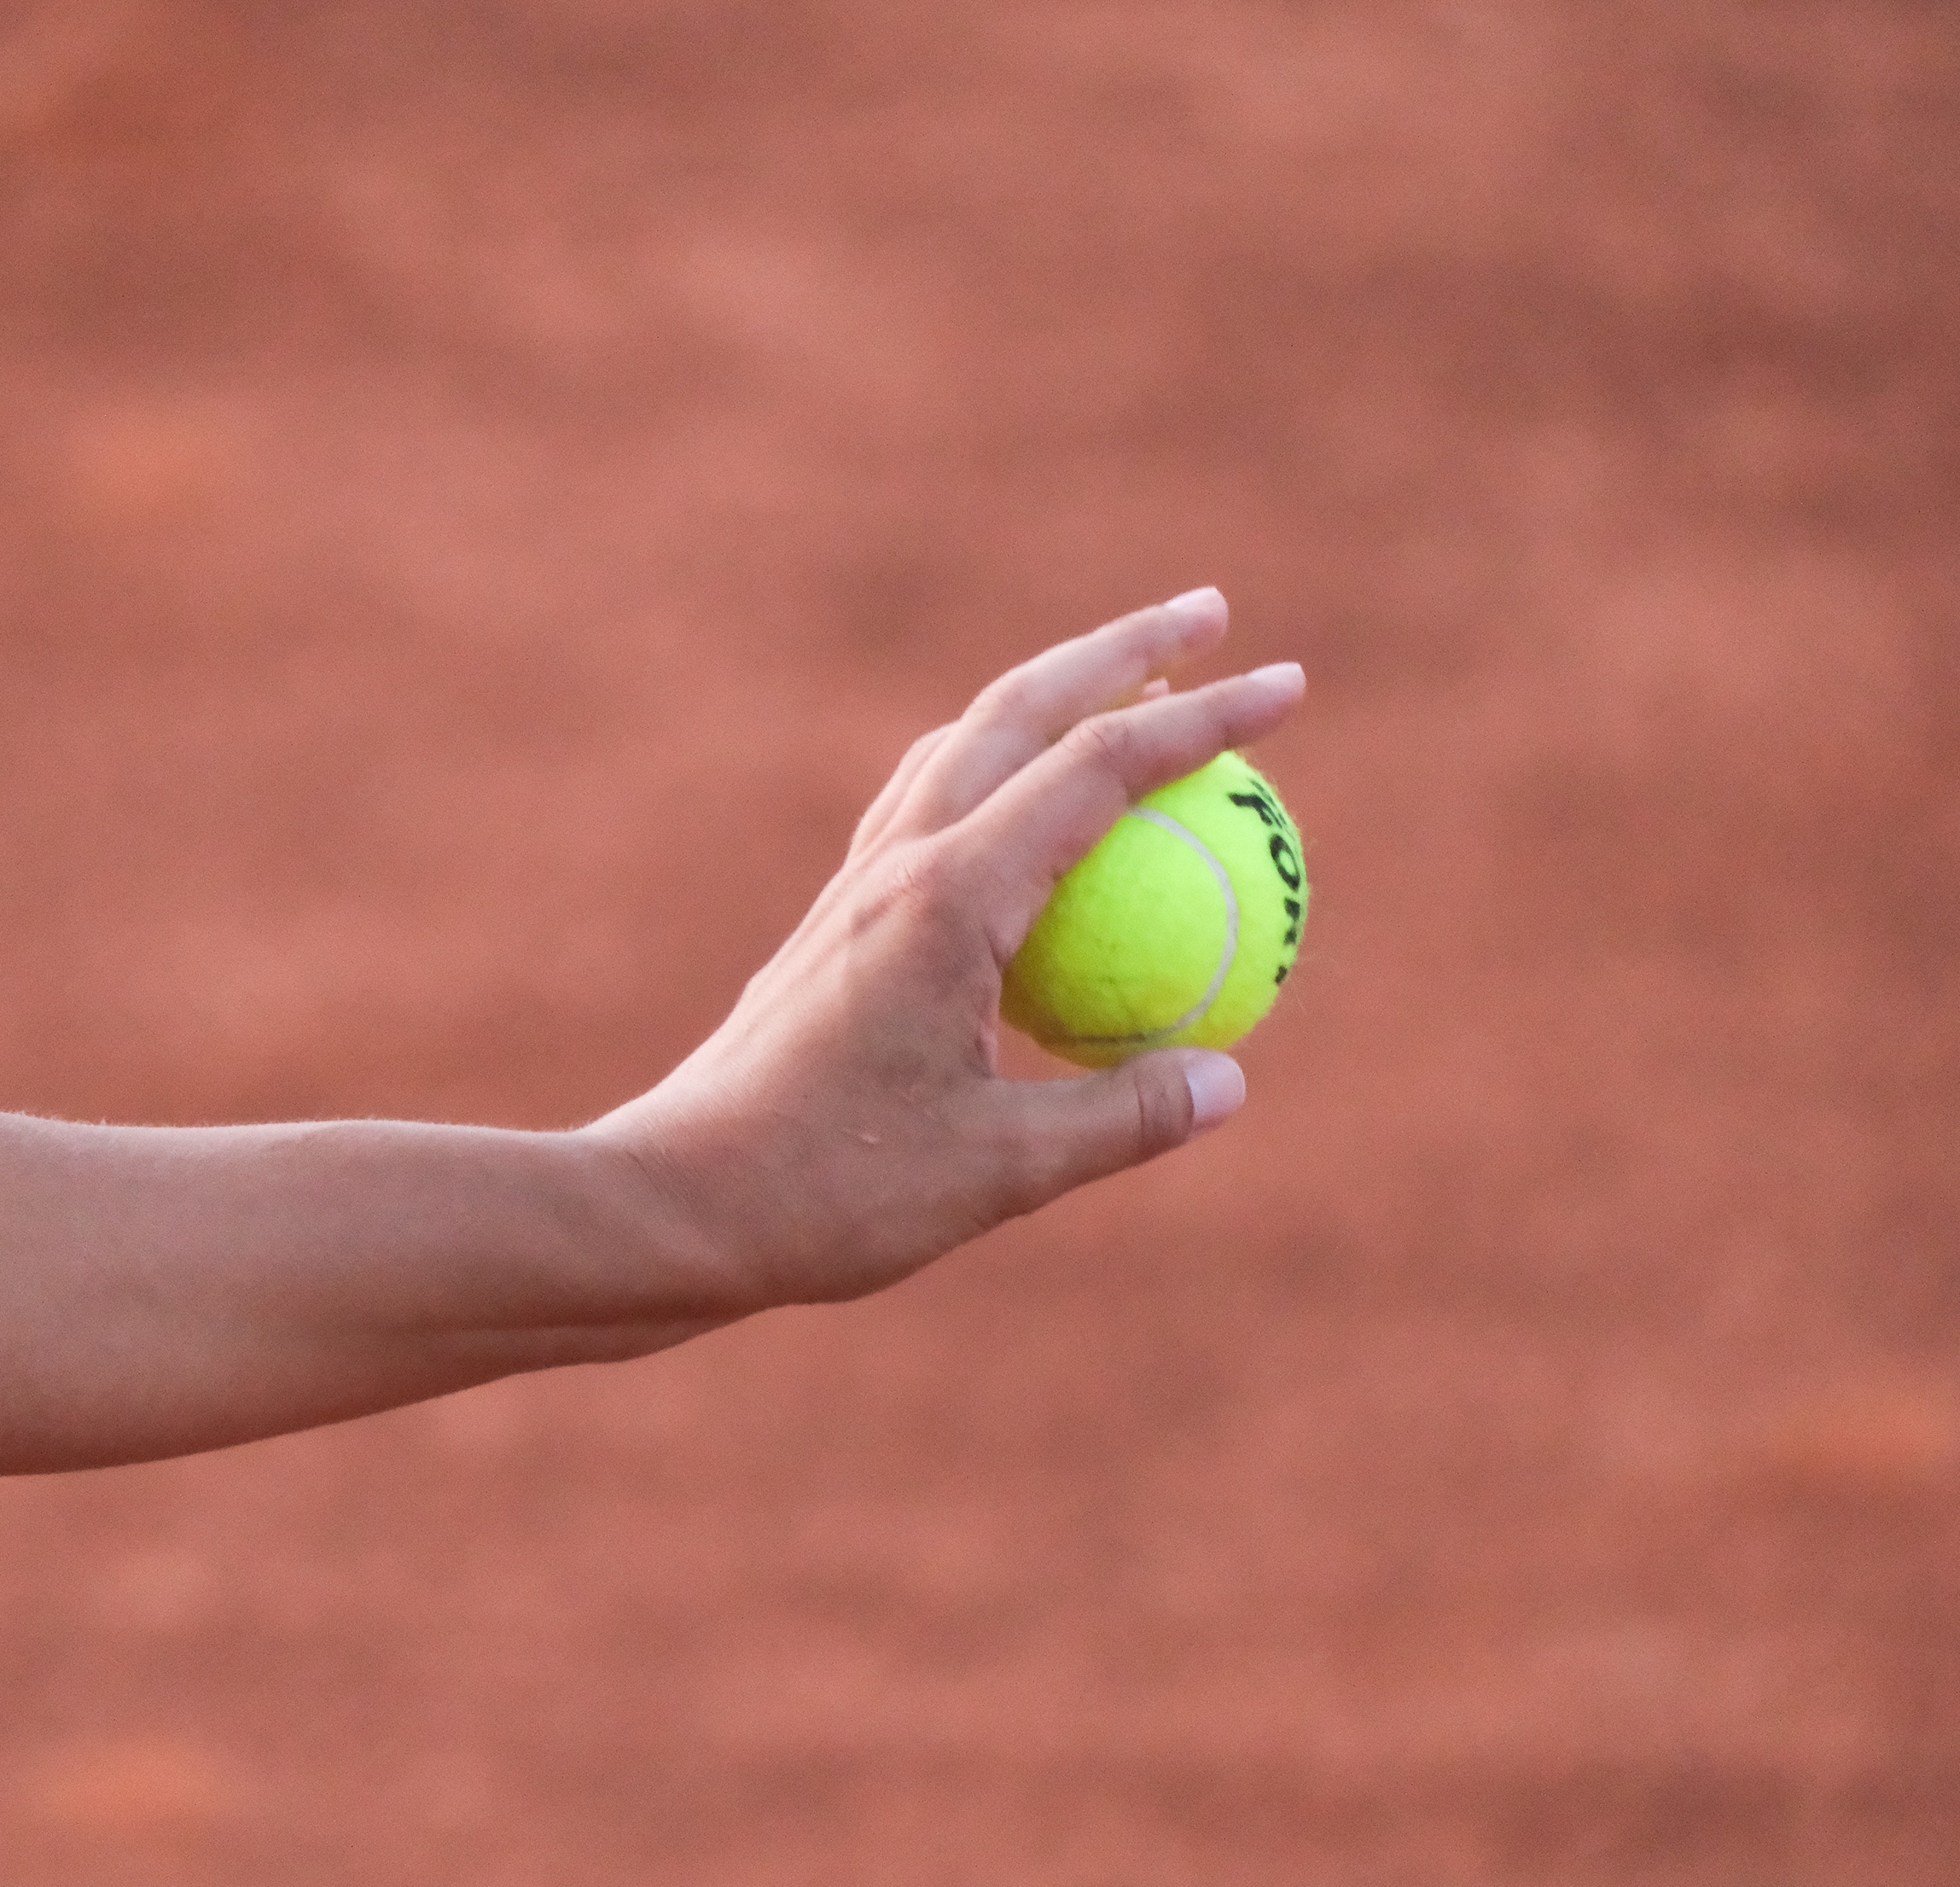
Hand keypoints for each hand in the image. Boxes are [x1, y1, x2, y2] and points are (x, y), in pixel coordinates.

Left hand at [593, 588, 1306, 1309]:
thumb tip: (1228, 1082)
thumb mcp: (998, 1172)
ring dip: (1053, 694)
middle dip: (1124, 649)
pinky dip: (998, 766)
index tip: (1286, 683)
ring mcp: (860, 885)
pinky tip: (1028, 801)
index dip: (1205, 721)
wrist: (673, 1200)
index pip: (1099, 770)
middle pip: (1022, 709)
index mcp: (950, 902)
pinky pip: (933, 803)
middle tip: (1212, 613)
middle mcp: (899, 865)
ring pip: (966, 742)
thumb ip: (1119, 1119)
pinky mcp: (839, 920)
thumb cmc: (829, 1193)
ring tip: (1129, 685)